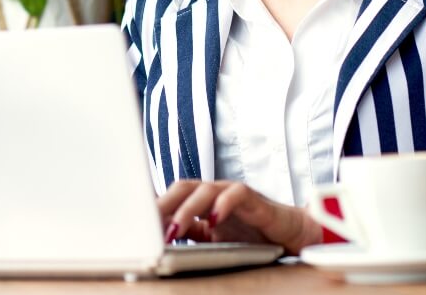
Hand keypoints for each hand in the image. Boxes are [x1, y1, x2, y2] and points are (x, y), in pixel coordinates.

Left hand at [157, 180, 323, 254]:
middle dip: (164, 204)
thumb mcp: (213, 238)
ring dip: (186, 210)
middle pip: (183, 187)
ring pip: (204, 190)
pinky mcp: (253, 198)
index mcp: (202, 201)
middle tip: (147, 224)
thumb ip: (190, 231)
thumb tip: (159, 234)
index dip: (155, 206)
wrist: (289, 235)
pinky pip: (235, 194)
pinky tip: (213, 221)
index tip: (136, 221)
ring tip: (174, 229)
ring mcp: (233, 193)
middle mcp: (215, 192)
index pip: (173, 195)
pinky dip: (222, 205)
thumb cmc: (251, 235)